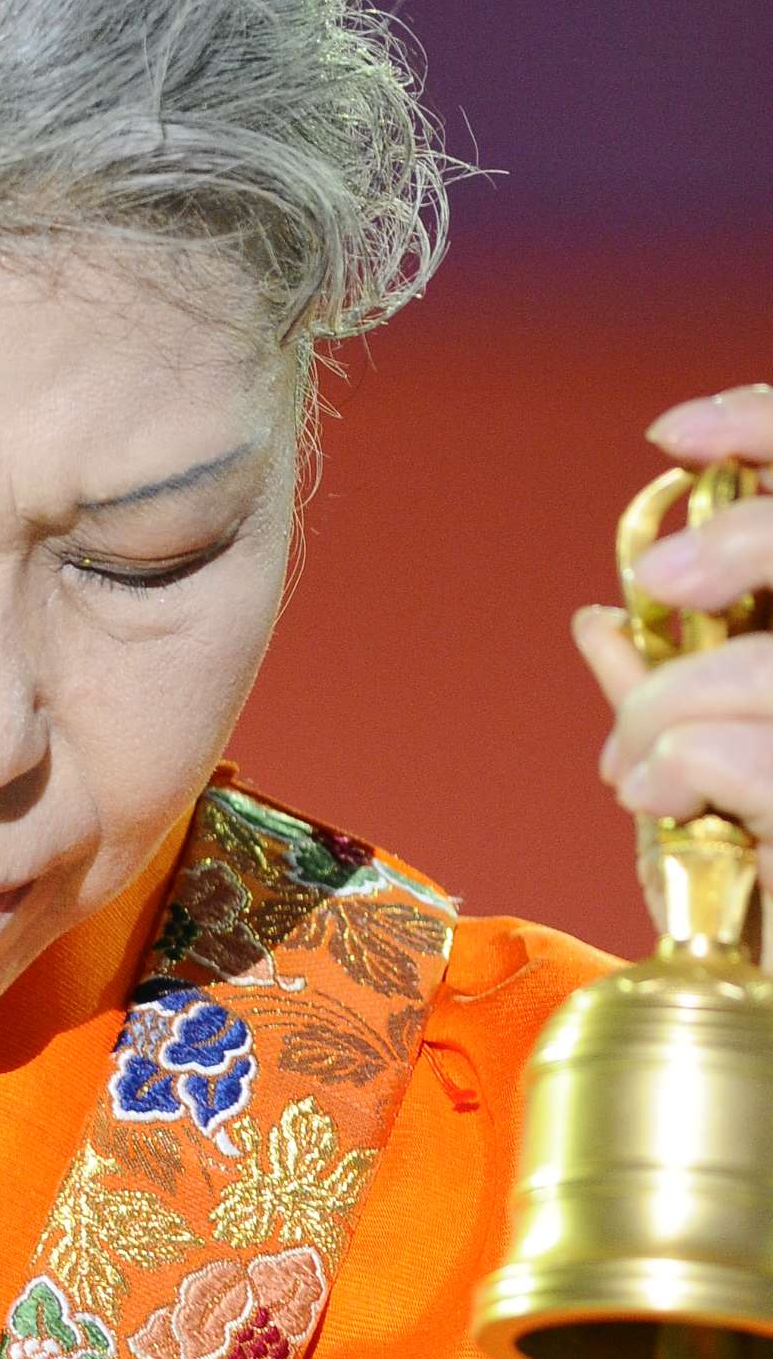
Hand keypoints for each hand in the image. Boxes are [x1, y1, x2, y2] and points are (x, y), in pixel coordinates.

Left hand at [571, 382, 772, 971]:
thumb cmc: (766, 922)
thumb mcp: (721, 795)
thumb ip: (683, 701)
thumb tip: (603, 623)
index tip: (670, 435)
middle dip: (743, 542)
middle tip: (662, 589)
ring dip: (682, 694)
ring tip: (634, 757)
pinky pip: (767, 763)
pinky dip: (695, 758)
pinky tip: (651, 793)